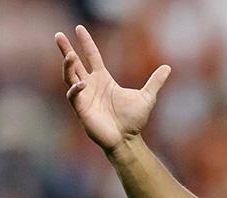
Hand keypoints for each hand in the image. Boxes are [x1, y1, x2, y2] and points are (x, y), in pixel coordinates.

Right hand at [55, 25, 170, 153]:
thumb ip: (155, 81)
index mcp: (103, 79)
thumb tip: (168, 67)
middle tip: (58, 35)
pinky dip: (75, 89)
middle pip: (74, 63)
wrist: (128, 140)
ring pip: (70, 77)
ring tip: (69, 55)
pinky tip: (81, 84)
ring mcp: (84, 97)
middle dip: (66, 49)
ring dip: (68, 66)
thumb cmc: (134, 121)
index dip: (86, 42)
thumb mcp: (147, 97)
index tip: (79, 28)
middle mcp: (90, 85)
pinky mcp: (81, 109)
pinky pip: (73, 96)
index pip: (92, 56)